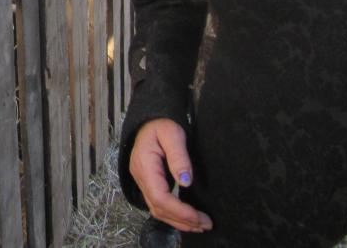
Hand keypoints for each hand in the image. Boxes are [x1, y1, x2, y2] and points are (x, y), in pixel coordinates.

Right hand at [129, 118, 212, 233]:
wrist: (149, 121)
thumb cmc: (161, 125)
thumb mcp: (172, 134)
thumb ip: (179, 157)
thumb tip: (186, 182)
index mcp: (144, 165)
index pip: (159, 196)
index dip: (179, 211)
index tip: (198, 217)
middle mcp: (140, 176)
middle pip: (158, 207)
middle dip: (182, 220)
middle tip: (206, 224)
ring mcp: (142, 181)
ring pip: (156, 210)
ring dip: (178, 221)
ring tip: (199, 225)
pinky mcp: (148, 183)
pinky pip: (157, 204)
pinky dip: (172, 215)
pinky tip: (186, 217)